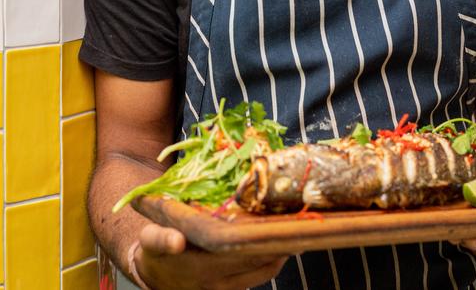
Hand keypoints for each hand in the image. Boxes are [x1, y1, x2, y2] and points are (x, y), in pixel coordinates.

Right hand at [135, 223, 288, 289]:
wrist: (153, 276)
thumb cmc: (154, 251)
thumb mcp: (150, 241)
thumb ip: (160, 239)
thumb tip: (176, 241)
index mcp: (200, 268)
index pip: (239, 255)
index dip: (262, 243)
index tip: (278, 227)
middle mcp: (216, 283)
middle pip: (258, 263)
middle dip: (277, 244)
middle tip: (296, 222)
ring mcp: (225, 289)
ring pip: (262, 273)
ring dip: (278, 254)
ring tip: (292, 231)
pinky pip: (256, 277)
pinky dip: (268, 262)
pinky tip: (276, 244)